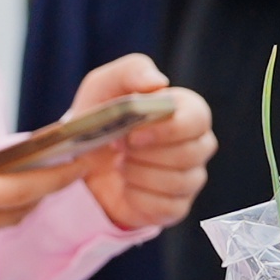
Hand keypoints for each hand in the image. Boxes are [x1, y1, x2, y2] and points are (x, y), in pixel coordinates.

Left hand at [60, 52, 220, 235]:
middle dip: (147, 154)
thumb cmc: (102, 114)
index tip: (134, 134)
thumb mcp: (106, 84)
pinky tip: (125, 185)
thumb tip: (158, 82)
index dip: (168, 129)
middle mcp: (197, 145)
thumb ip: (132, 71)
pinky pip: (165, 207)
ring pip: (177, 182)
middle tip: (119, 147)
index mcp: (188, 112)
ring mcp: (190, 179)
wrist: (81, 156)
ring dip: (139, 174)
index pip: (198, 119)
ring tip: (120, 164)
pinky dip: (138, 198)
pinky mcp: (176, 207)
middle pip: (190, 154)